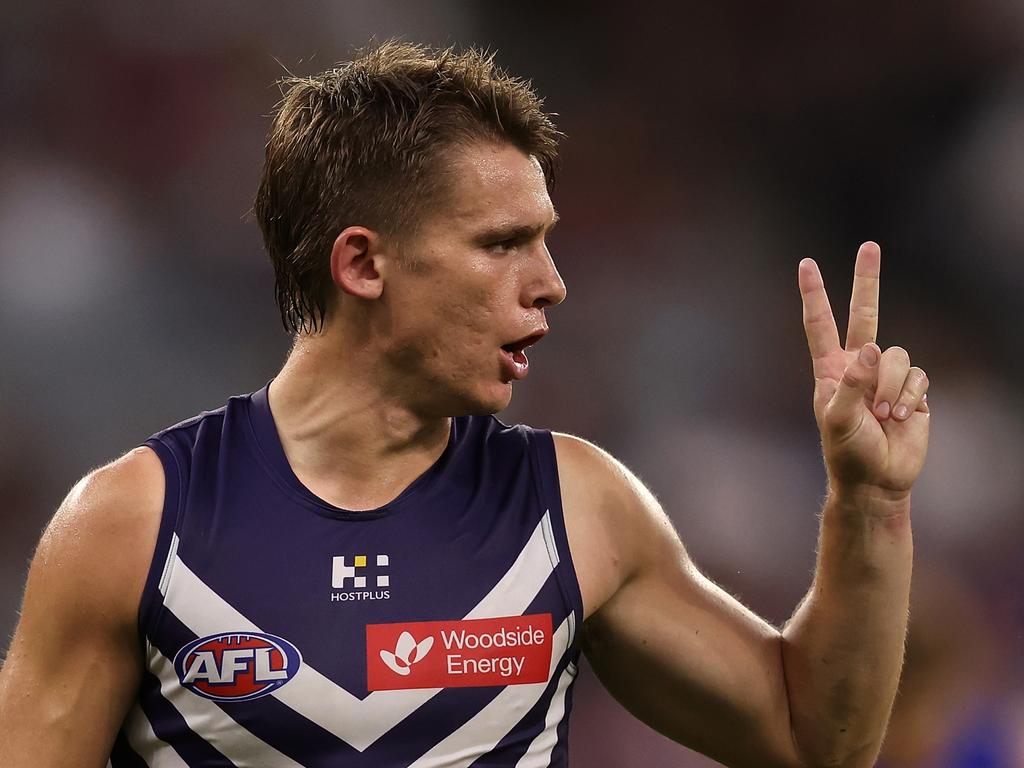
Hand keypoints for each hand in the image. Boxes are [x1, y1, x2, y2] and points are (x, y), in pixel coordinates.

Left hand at [798, 242, 929, 500]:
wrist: (877, 480)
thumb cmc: (848, 453)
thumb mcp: (839, 421)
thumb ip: (852, 385)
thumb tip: (870, 349)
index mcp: (831, 370)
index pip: (820, 325)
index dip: (814, 295)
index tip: (806, 264)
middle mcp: (859, 366)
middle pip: (865, 314)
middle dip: (868, 281)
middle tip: (869, 246)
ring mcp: (886, 376)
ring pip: (897, 355)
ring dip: (891, 387)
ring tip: (883, 416)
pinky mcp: (912, 390)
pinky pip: (918, 377)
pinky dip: (910, 398)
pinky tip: (900, 418)